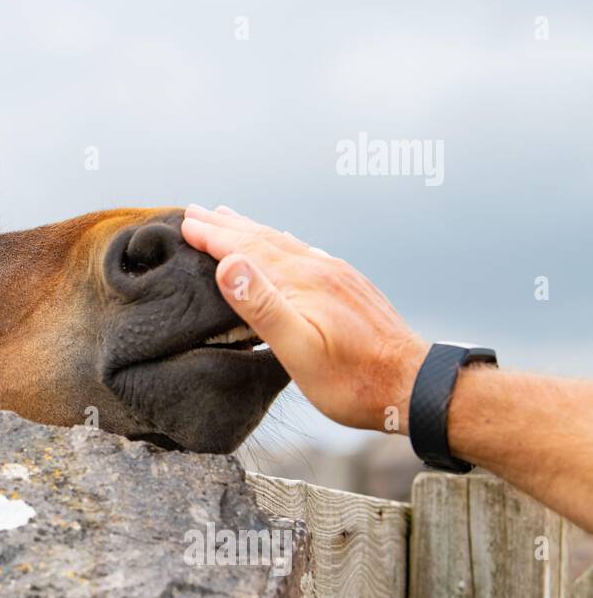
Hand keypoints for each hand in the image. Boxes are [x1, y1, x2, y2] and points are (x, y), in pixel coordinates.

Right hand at [181, 204, 428, 432]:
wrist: (412, 385)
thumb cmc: (351, 380)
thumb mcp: (299, 351)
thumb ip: (262, 306)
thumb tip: (228, 264)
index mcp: (301, 282)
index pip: (246, 250)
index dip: (213, 237)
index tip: (186, 223)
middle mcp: (318, 269)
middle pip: (263, 239)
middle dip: (226, 225)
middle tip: (197, 211)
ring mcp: (336, 275)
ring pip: (283, 243)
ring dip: (251, 229)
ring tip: (230, 218)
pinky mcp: (348, 286)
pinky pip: (304, 252)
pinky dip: (281, 242)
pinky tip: (284, 241)